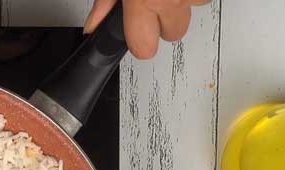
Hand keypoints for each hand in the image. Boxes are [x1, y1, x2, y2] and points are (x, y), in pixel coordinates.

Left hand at [85, 0, 208, 59]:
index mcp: (145, 1)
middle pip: (173, 35)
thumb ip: (105, 2)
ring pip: (191, 13)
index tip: (133, 30)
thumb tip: (94, 26)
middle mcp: (174, 0)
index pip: (144, 50)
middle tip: (152, 1)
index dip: (138, 41)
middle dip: (163, 21)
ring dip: (180, 3)